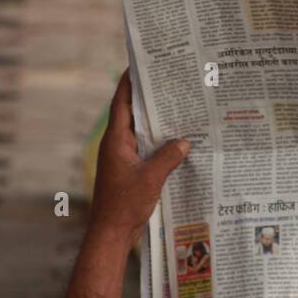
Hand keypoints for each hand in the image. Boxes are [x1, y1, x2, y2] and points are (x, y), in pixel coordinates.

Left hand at [90, 71, 189, 249]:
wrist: (112, 233)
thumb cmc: (125, 204)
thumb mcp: (151, 178)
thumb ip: (169, 157)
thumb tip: (185, 141)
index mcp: (116, 140)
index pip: (121, 103)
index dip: (128, 82)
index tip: (139, 64)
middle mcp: (117, 146)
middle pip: (132, 114)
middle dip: (148, 99)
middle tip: (168, 83)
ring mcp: (123, 159)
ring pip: (141, 133)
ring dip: (156, 122)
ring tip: (178, 108)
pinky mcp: (130, 172)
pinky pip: (146, 151)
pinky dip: (159, 144)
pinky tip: (178, 143)